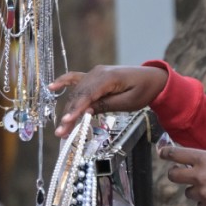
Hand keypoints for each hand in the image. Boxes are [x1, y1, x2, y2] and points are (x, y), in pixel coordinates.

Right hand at [50, 66, 168, 135]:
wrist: (153, 78)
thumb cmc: (144, 91)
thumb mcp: (129, 102)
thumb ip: (106, 105)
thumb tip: (85, 111)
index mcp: (108, 77)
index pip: (87, 95)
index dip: (76, 110)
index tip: (66, 122)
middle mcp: (98, 73)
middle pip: (79, 95)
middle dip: (69, 114)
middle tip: (61, 133)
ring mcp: (94, 73)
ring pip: (77, 92)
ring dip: (68, 109)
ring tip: (61, 126)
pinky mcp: (94, 76)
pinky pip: (76, 79)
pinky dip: (64, 82)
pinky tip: (52, 87)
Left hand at [161, 144, 205, 205]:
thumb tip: (193, 163)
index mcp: (205, 159)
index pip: (177, 154)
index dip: (166, 153)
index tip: (162, 153)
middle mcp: (200, 176)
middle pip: (174, 176)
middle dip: (174, 174)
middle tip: (177, 173)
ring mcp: (204, 193)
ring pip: (189, 193)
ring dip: (197, 190)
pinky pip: (201, 205)